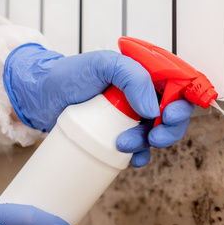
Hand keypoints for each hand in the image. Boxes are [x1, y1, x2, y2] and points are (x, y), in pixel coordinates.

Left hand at [3, 43, 194, 166]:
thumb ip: (133, 77)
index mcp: (146, 74)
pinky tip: (130, 160)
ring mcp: (133, 117)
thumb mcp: (103, 64)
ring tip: (123, 144)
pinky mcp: (121, 134)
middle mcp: (144, 95)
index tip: (168, 115)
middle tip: (153, 136)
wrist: (42, 97)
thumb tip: (153, 109)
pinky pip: (141, 150)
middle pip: (173, 116)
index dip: (182, 105)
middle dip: (168, 130)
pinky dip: (140, 157)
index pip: (178, 88)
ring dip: (148, 144)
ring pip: (157, 135)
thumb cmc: (69, 75)